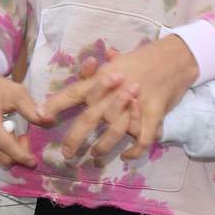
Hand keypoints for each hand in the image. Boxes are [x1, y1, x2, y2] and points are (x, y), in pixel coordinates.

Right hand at [0, 65, 48, 169]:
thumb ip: (31, 110)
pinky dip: (0, 151)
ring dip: (10, 153)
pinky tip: (5, 137)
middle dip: (18, 154)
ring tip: (14, 134)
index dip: (21, 155)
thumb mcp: (17, 93)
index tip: (33, 161)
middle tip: (25, 138)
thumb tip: (50, 121)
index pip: (5, 145)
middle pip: (2, 157)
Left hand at [41, 35, 198, 163]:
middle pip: (90, 117)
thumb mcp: (120, 59)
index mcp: (103, 77)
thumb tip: (93, 63)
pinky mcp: (153, 114)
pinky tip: (127, 156)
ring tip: (95, 157)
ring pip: (114, 132)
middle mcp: (115, 92)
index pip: (75, 91)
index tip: (39, 116)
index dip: (56, 104)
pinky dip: (134, 150)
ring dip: (102, 147)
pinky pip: (143, 139)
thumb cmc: (145, 58)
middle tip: (67, 154)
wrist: (175, 58)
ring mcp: (135, 104)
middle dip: (76, 138)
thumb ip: (104, 68)